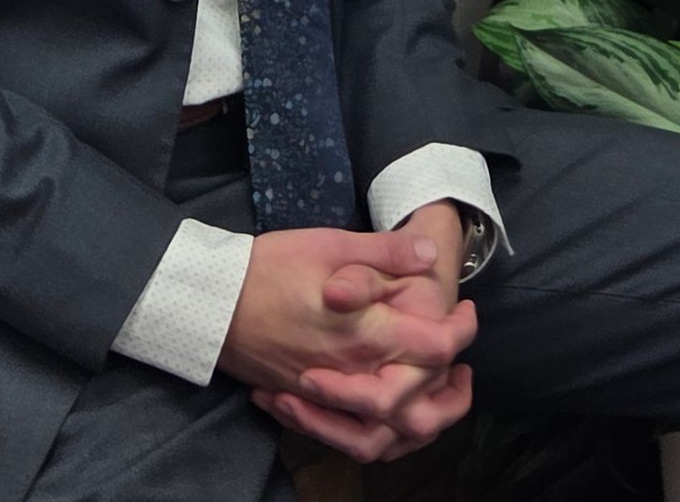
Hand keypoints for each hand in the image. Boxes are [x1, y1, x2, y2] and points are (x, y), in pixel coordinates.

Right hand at [252, 204, 474, 464]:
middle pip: (420, 407)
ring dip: (417, 420)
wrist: (213, 302)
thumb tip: (429, 256)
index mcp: (367, 333)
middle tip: (460, 362)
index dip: (461, 331)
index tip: (466, 312)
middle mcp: (354, 374)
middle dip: (450, 393)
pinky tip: (384, 409)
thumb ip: (385, 252)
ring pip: (387, 434)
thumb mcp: (332, 244)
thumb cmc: (273, 266)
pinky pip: (351, 435)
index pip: (435, 347)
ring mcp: (330, 395)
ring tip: (430, 394)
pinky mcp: (307, 402)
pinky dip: (376, 431)